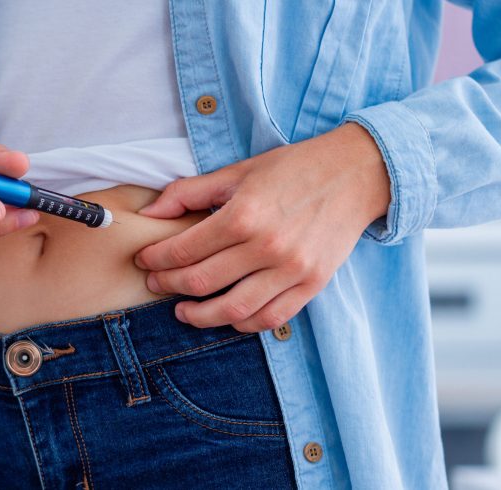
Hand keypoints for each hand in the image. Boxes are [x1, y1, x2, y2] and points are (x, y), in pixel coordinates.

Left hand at [133, 123, 389, 331]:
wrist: (355, 173)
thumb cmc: (293, 169)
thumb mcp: (237, 172)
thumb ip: (189, 192)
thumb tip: (150, 213)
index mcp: (244, 215)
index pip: (184, 250)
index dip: (157, 259)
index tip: (144, 261)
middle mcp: (267, 246)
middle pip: (202, 282)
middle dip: (169, 286)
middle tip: (156, 284)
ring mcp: (292, 270)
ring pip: (233, 311)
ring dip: (200, 317)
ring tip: (183, 311)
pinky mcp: (313, 285)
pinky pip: (271, 318)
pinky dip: (243, 324)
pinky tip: (227, 316)